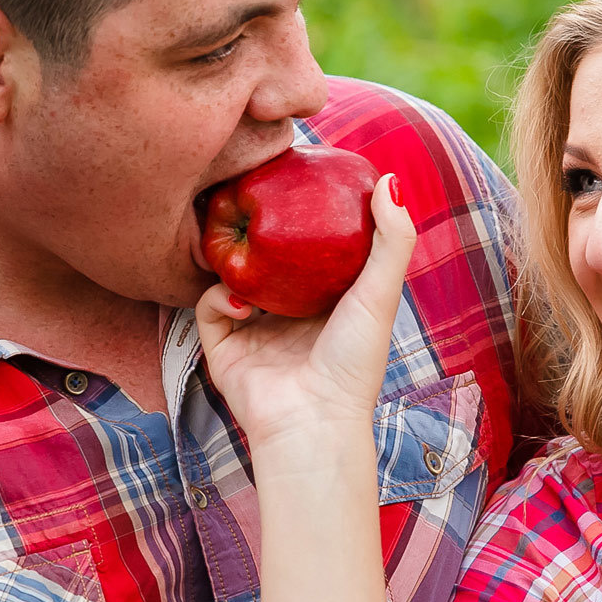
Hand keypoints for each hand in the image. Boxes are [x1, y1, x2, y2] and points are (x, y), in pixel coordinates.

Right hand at [195, 174, 416, 450]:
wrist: (312, 422)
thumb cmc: (354, 362)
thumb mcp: (380, 293)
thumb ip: (392, 239)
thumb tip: (389, 178)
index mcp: (326, 302)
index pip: (310, 250)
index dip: (305, 218)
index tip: (300, 185)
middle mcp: (288, 313)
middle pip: (266, 258)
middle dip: (258, 229)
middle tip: (256, 196)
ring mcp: (253, 328)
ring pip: (231, 275)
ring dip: (235, 260)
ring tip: (243, 239)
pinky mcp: (222, 345)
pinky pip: (209, 305)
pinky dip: (220, 296)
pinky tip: (243, 302)